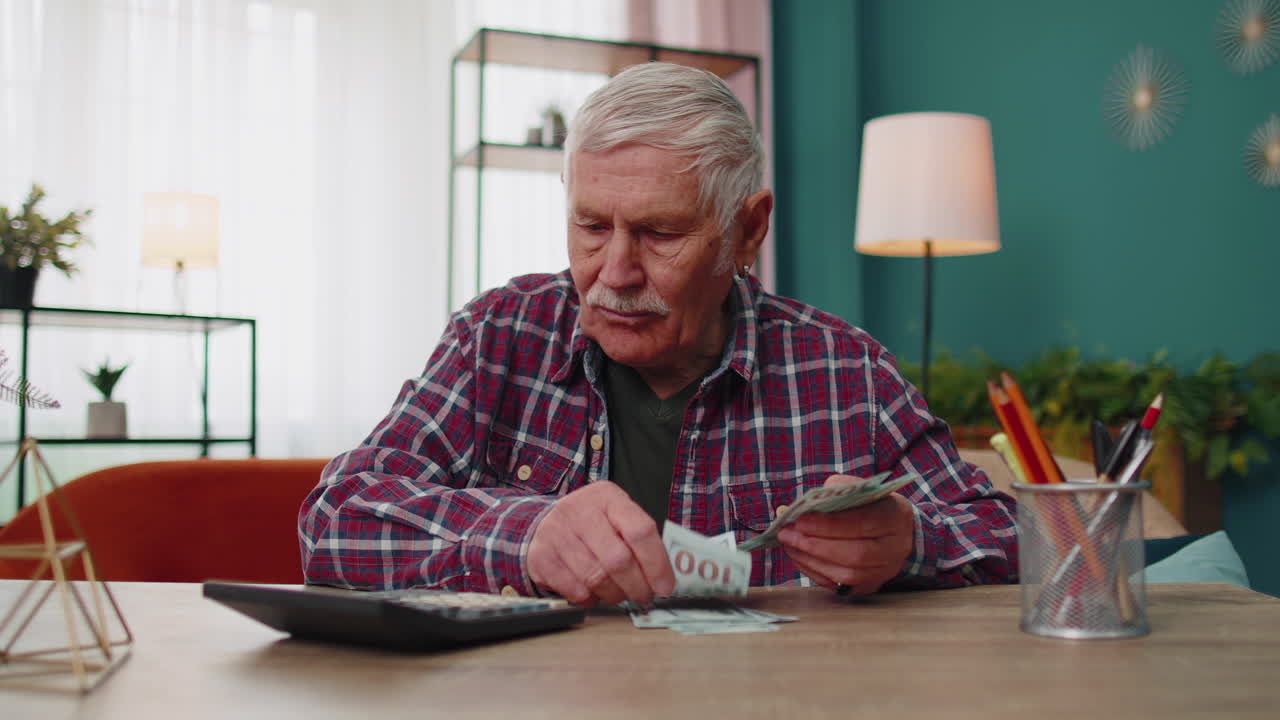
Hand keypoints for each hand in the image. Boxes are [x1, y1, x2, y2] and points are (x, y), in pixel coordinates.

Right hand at [527, 482, 674, 606]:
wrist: (545, 523)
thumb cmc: (592, 524)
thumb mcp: (616, 517)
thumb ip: (639, 540)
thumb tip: (664, 579)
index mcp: (607, 497)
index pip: (640, 531)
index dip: (657, 564)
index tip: (665, 587)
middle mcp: (580, 511)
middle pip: (619, 560)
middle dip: (637, 586)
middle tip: (645, 596)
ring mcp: (557, 533)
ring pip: (597, 579)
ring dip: (615, 595)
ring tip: (620, 594)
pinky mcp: (541, 557)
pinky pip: (576, 590)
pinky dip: (592, 599)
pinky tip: (595, 591)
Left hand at [777, 475, 914, 595]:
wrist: (894, 530)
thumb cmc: (871, 505)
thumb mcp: (860, 488)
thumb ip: (837, 490)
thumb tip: (806, 503)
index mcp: (896, 517)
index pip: (863, 523)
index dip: (830, 524)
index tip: (801, 520)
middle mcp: (895, 548)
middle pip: (855, 554)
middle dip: (815, 544)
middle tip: (787, 533)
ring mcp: (884, 571)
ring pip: (846, 574)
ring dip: (810, 559)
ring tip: (788, 542)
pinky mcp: (869, 586)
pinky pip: (838, 584)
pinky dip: (812, 570)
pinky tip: (797, 554)